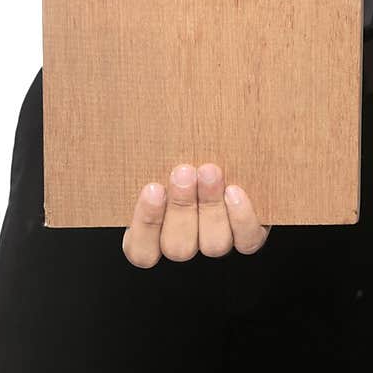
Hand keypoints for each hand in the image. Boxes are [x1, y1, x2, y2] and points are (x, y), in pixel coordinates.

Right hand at [122, 162, 271, 266]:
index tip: (152, 189)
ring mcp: (216, 242)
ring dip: (210, 207)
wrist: (230, 154)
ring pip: (212, 245)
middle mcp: (184, 244)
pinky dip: (241, 218)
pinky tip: (235, 191)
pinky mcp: (247, 236)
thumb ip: (147, 156)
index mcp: (152, 235)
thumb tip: (126, 121)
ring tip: (210, 171)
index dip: (146, 225)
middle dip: (181, 208)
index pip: (141, 251)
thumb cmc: (183, 156)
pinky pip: (246, 241)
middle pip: (178, 247)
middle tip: (184, 172)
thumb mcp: (159, 158)